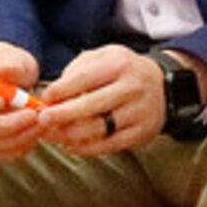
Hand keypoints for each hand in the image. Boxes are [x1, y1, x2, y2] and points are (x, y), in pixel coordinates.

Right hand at [0, 41, 48, 161]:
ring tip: (42, 122)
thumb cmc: (6, 64)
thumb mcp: (9, 55)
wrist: (11, 78)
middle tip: (33, 115)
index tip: (1, 101)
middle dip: (9, 125)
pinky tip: (36, 132)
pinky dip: (23, 145)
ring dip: (20, 137)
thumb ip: (10, 62)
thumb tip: (8, 71)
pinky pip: (5, 152)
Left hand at [39, 44, 164, 156]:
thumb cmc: (123, 72)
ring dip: (71, 134)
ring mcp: (139, 111)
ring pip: (99, 128)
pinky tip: (72, 145)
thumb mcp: (103, 58)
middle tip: (42, 120)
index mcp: (119, 64)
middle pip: (91, 105)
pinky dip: (87, 148)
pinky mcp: (142, 132)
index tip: (44, 98)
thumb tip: (52, 96)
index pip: (84, 78)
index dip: (60, 90)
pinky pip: (110, 144)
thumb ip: (76, 71)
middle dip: (62, 114)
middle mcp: (132, 87)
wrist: (163, 86)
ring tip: (53, 134)